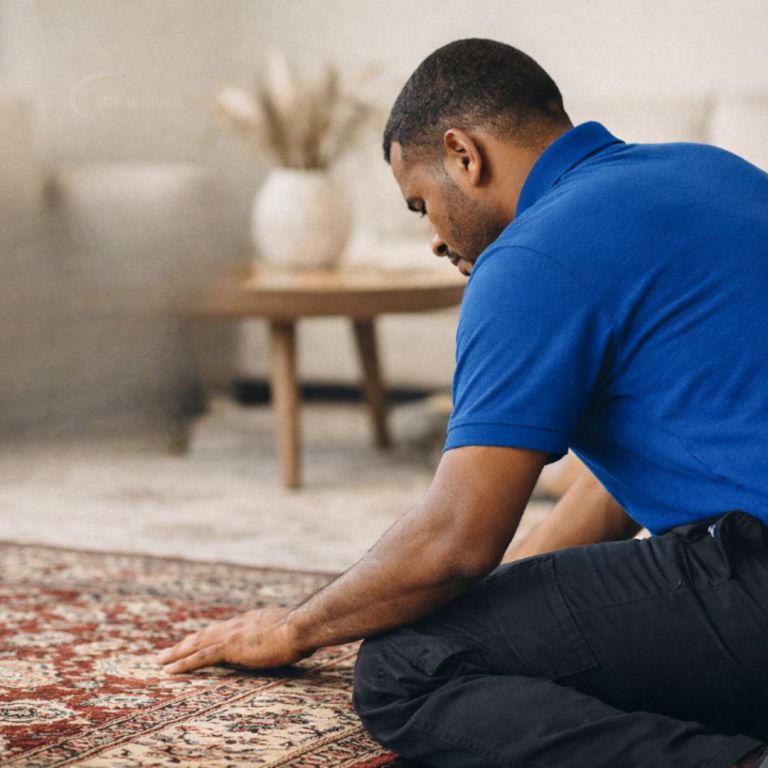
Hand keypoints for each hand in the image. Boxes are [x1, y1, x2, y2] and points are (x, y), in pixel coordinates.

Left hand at [157, 606, 306, 673]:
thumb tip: (299, 641)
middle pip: (206, 634)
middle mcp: (238, 624)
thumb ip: (288, 635)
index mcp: (252, 620)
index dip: (209, 636)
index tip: (197, 642)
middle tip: (167, 651)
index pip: (225, 629)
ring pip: (197, 644)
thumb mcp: (294, 631)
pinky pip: (201, 657)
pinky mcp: (231, 647)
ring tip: (161, 661)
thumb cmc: (304, 630)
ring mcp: (233, 634)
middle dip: (185, 643)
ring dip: (177, 653)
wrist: (302, 626)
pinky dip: (184, 663)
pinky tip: (170, 670)